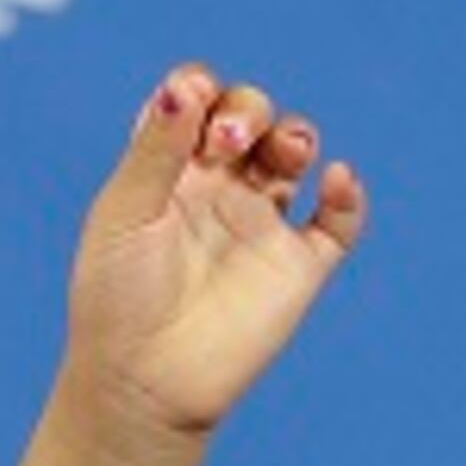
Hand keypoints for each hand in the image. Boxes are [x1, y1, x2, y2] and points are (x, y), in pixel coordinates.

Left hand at [63, 62, 369, 440]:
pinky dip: (348, 194)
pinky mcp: (298, 265)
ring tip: (281, 154)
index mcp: (164, 175)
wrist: (143, 382)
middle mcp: (214, 191)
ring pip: (294, 153)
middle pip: (249, 118)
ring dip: (294, 135)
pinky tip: (336, 182)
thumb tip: (185, 83)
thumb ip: (155, 149)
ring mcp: (259, 225)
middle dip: (248, 110)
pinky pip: (339, 219)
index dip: (200, 89)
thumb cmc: (117, 299)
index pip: (193, 105)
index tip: (192, 100)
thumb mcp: (126, 216)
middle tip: (226, 144)